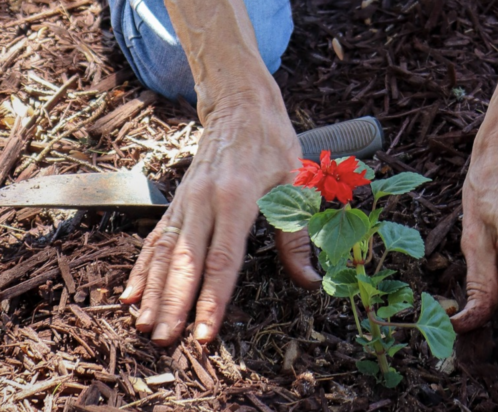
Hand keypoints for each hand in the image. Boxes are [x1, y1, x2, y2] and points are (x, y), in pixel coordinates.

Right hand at [119, 93, 320, 345]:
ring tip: (143, 325)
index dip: (213, 299)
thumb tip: (311, 280)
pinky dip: (142, 267)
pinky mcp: (178, 201)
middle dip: (174, 304)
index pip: (222, 259)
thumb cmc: (273, 143)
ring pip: (164, 252)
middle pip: (185, 261)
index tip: (205, 332)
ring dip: (153, 290)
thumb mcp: (296, 183)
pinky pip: (156, 238)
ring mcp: (186, 201)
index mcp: (236, 198)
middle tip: (164, 340)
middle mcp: (204, 201)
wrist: (241, 104)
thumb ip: (297, 235)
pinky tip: (130, 292)